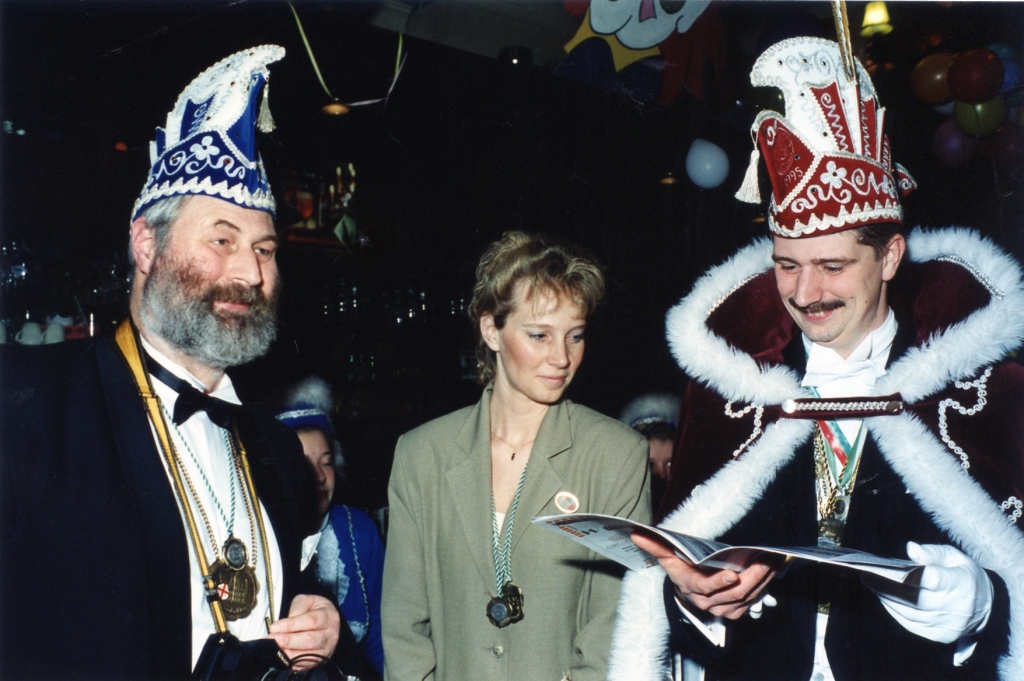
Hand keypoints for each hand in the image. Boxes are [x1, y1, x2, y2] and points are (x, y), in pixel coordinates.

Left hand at [267, 594, 339, 669]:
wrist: (326, 622)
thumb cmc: (313, 610)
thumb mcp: (307, 601)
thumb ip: (298, 607)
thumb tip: (288, 621)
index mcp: (329, 616)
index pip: (310, 621)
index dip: (291, 625)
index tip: (274, 627)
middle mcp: (331, 635)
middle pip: (310, 640)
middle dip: (288, 641)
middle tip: (271, 639)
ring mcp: (326, 650)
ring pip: (308, 655)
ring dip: (288, 653)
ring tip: (274, 648)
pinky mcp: (320, 661)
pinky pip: (306, 665)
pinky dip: (293, 662)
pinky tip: (282, 656)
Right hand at [632, 532, 776, 619]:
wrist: (687, 592)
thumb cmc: (680, 568)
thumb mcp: (667, 556)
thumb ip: (655, 545)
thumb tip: (636, 533)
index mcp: (689, 587)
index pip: (705, 587)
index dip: (719, 581)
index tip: (733, 573)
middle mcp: (706, 602)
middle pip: (732, 593)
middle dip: (752, 576)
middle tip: (765, 559)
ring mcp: (721, 609)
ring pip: (745, 597)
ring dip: (762, 581)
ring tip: (773, 562)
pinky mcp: (735, 611)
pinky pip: (752, 601)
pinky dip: (764, 587)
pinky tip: (772, 572)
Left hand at [863, 542, 992, 644]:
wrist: (985, 606)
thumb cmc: (962, 574)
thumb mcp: (953, 557)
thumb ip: (931, 552)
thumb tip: (910, 548)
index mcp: (960, 583)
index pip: (933, 580)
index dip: (909, 575)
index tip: (885, 568)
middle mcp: (956, 608)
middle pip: (915, 599)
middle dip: (887, 588)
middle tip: (867, 575)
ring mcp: (948, 625)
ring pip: (909, 613)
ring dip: (887, 599)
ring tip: (871, 584)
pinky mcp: (939, 635)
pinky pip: (910, 624)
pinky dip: (894, 610)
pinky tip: (883, 597)